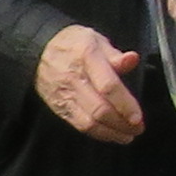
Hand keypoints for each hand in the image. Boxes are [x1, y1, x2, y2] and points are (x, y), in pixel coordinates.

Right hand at [33, 23, 145, 145]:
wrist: (37, 51)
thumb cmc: (73, 44)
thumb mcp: (95, 39)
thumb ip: (115, 54)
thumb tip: (133, 59)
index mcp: (87, 57)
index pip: (108, 86)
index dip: (125, 104)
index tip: (138, 117)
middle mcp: (75, 78)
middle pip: (100, 109)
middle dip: (122, 123)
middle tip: (138, 128)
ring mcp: (65, 95)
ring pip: (90, 122)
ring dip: (112, 133)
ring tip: (128, 135)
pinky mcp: (59, 108)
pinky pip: (80, 126)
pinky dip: (98, 134)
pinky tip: (111, 134)